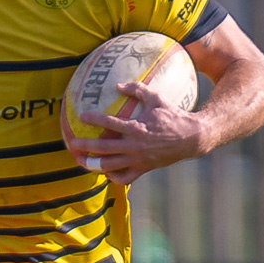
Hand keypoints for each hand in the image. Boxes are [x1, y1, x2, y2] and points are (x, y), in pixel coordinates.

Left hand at [70, 81, 209, 186]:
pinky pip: (124, 178)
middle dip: (85, 147)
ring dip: (93, 164)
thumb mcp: (157, 99)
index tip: (81, 116)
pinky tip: (105, 172)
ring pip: (110, 166)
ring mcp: (138, 160)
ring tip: (80, 161)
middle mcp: (135, 146)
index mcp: (137, 128)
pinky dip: (113, 177)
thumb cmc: (173, 116)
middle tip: (71, 144)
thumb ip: (138, 90)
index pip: (110, 123)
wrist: (192, 138)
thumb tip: (118, 84)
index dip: (94, 119)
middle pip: (104, 149)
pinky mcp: (143, 169)